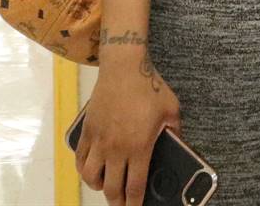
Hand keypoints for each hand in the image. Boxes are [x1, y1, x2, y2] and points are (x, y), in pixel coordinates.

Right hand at [76, 48, 180, 205]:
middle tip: (122, 204)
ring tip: (106, 186)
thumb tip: (179, 148)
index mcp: (139, 146)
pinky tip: (92, 170)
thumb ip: (176, 133)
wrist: (123, 67)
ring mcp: (98, 140)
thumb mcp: (172, 111)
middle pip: (111, 189)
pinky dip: (84, 170)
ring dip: (98, 187)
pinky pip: (80, 159)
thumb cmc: (150, 87)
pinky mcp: (87, 131)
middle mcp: (116, 148)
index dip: (135, 204)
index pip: (134, 187)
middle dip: (117, 202)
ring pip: (91, 177)